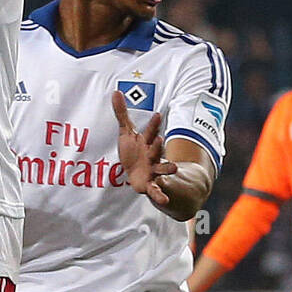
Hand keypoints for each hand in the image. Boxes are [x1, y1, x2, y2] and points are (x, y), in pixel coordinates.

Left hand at [112, 91, 176, 206]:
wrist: (138, 174)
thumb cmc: (133, 151)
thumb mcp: (126, 133)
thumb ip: (122, 113)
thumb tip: (116, 91)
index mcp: (147, 142)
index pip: (150, 132)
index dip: (153, 124)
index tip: (158, 114)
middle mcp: (153, 155)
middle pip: (156, 149)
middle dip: (158, 145)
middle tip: (160, 139)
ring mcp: (153, 170)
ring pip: (162, 168)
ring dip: (168, 168)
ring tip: (175, 168)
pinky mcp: (150, 185)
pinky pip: (156, 191)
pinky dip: (160, 196)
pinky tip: (164, 201)